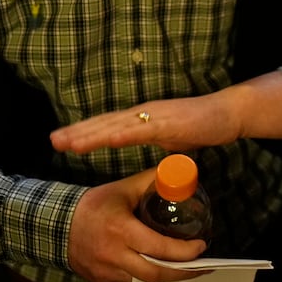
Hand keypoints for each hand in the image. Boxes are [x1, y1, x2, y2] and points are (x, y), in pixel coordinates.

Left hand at [52, 96, 242, 154]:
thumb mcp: (174, 142)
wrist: (228, 113)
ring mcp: (154, 117)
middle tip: (53, 141)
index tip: (61, 140)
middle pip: (104, 123)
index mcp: (143, 120)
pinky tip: (106, 138)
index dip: (84, 132)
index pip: (107, 126)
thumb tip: (154, 168)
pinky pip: (140, 130)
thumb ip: (160, 149)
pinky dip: (121, 133)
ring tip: (69, 142)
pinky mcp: (168, 123)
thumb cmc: (202, 126)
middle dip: (78, 133)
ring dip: (91, 134)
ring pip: (116, 125)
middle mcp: (143, 115)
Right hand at [66, 170, 206, 281]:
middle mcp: (114, 256)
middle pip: (155, 274)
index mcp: (121, 231)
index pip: (159, 248)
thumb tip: (179, 171)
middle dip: (184, 273)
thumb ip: (151, 180)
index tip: (201, 246)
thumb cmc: (94, 205)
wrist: (58, 225)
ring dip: (168, 278)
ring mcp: (107, 273)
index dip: (184, 251)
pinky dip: (149, 280)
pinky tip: (162, 271)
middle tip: (203, 266)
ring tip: (188, 269)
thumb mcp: (123, 188)